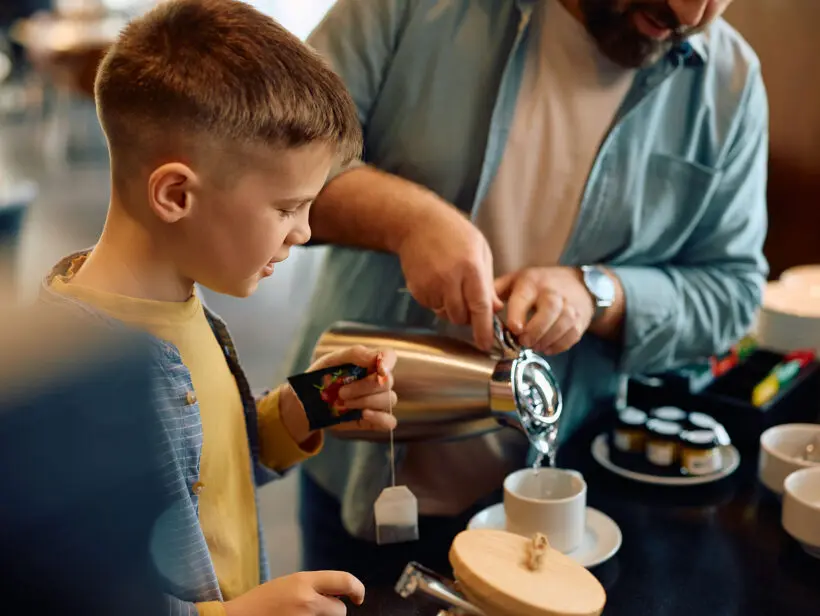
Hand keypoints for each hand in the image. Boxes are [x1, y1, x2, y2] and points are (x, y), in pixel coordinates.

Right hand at [224, 571, 364, 615]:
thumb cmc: (262, 602)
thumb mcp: (289, 584)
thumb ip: (314, 587)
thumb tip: (341, 595)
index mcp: (303, 581)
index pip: (345, 580)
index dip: (357, 589)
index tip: (358, 597)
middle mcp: (306, 601)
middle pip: (340, 610)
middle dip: (333, 611)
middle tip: (316, 611)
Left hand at [279, 346, 397, 443]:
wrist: (308, 404)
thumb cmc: (321, 378)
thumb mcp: (331, 360)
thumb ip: (355, 354)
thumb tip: (377, 358)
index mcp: (370, 362)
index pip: (389, 356)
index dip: (388, 362)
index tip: (379, 370)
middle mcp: (378, 381)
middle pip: (387, 382)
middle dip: (363, 388)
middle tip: (341, 392)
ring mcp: (378, 401)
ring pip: (388, 400)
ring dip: (364, 402)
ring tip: (343, 403)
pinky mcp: (374, 420)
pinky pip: (389, 421)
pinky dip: (379, 418)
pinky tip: (364, 415)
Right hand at [398, 206, 502, 350]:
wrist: (416, 224)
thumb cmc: (453, 233)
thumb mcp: (480, 250)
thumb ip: (488, 281)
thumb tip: (495, 309)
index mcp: (470, 267)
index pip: (479, 307)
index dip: (484, 329)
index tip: (486, 344)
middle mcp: (449, 279)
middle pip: (461, 316)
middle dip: (468, 316)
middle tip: (469, 301)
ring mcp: (430, 285)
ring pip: (446, 314)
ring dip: (452, 309)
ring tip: (452, 285)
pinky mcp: (417, 290)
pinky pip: (432, 307)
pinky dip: (438, 302)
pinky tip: (438, 281)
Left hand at [495, 266, 594, 354]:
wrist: (578, 283)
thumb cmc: (540, 284)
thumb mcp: (517, 279)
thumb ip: (496, 291)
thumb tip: (479, 306)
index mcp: (532, 282)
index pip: (525, 296)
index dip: (518, 313)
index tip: (514, 328)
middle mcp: (553, 292)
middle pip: (548, 311)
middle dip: (535, 330)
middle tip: (523, 342)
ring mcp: (570, 306)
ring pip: (562, 325)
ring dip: (546, 340)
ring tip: (534, 346)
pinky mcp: (580, 320)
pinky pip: (571, 336)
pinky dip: (558, 346)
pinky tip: (547, 347)